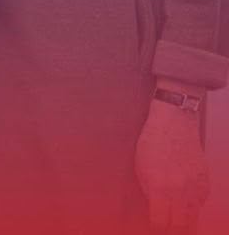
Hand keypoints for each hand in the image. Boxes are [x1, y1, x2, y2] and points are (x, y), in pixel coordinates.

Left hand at [135, 95, 208, 232]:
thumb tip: (154, 209)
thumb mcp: (140, 166)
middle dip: (171, 228)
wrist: (175, 122)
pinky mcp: (205, 182)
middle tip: (164, 225)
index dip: (155, 227)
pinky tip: (184, 203)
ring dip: (183, 221)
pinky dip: (192, 207)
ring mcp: (195, 186)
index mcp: (159, 185)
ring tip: (174, 218)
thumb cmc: (153, 140)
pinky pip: (200, 204)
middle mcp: (179, 189)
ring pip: (193, 218)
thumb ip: (148, 191)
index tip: (153, 225)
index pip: (160, 221)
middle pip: (179, 225)